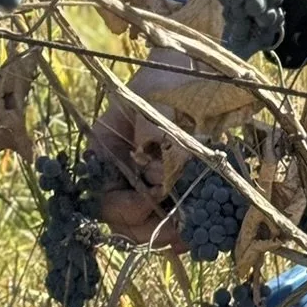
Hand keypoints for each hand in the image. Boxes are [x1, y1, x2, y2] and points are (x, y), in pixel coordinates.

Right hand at [89, 75, 182, 249]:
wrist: (186, 68)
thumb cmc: (163, 78)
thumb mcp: (155, 98)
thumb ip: (152, 127)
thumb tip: (157, 163)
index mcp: (105, 155)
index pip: (103, 197)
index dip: (125, 208)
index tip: (155, 200)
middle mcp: (120, 174)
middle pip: (123, 220)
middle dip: (149, 230)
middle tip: (179, 235)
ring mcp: (144, 182)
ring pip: (148, 223)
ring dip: (168, 234)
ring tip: (195, 238)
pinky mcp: (171, 184)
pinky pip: (172, 213)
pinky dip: (185, 225)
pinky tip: (204, 229)